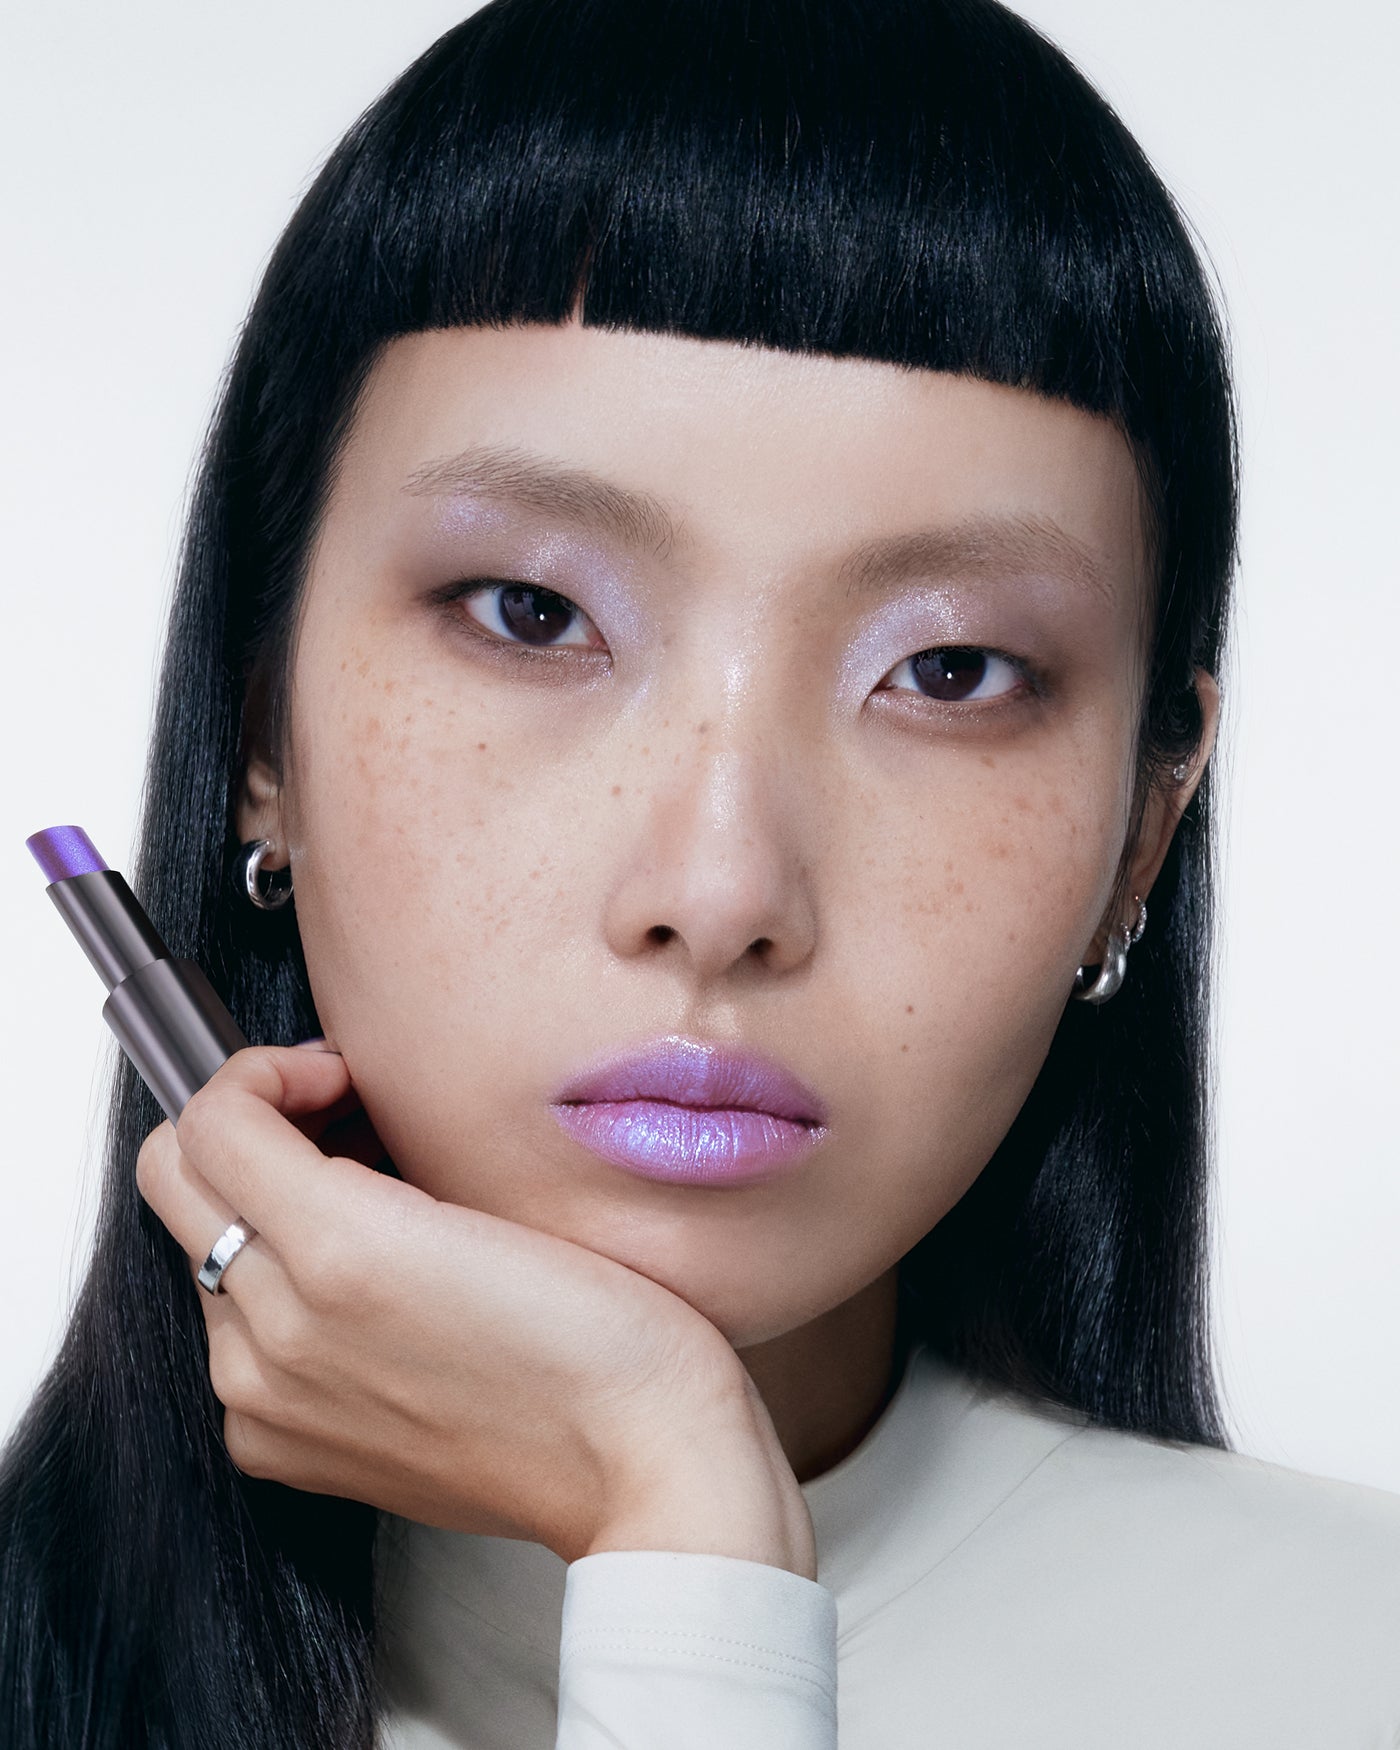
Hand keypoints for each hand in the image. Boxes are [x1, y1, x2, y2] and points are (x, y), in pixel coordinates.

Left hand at [135, 1044, 814, 1573]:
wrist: (641, 1465)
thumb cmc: (604, 1332)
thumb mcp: (489, 1194)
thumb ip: (358, 1144)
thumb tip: (288, 1112)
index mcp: (336, 1255)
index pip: (212, 1118)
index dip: (273, 1071)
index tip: (339, 1076)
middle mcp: (275, 1338)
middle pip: (181, 1179)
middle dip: (254, 1128)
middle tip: (341, 1120)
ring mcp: (269, 1401)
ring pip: (207, 1251)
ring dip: (268, 1210)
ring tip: (373, 1207)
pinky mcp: (283, 1448)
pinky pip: (233, 1336)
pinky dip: (277, 1294)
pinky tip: (367, 1289)